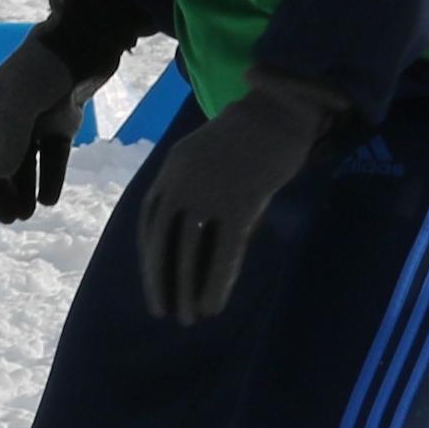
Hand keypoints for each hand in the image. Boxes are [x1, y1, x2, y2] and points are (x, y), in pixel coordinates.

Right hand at [0, 30, 94, 223]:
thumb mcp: (18, 103)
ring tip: (25, 216)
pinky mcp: (63, 119)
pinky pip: (52, 154)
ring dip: (23, 187)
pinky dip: (50, 175)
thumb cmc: (45, 70)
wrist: (88, 42)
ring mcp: (38, 116)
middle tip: (7, 220)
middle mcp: (11, 111)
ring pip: (25, 159)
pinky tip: (49, 199)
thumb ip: (7, 138)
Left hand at [133, 75, 349, 325]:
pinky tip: (213, 306)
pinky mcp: (240, 205)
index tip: (152, 284)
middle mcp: (183, 184)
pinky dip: (216, 284)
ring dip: (187, 291)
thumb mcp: (201, 155)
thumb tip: (183, 229)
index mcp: (170, 171)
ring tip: (188, 318)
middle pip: (164, 243)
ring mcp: (210, 195)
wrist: (279, 110)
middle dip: (161, 281)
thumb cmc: (245, 135)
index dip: (150, 259)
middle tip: (161, 312)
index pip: (150, 224)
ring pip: (191, 254)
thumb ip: (186, 186)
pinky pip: (224, 254)